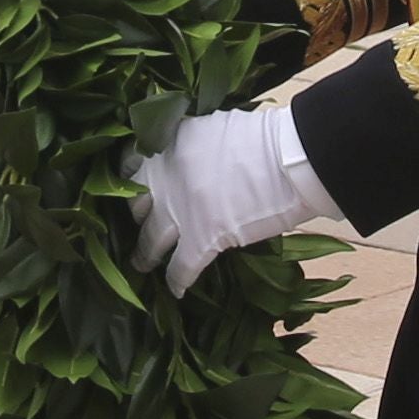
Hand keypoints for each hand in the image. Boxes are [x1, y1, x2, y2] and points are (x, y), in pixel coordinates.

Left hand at [128, 104, 337, 289]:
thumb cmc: (265, 138)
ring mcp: (180, 210)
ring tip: (142, 264)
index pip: (130, 164)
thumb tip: (189, 159)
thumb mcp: (213, 127)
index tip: (131, 189)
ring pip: (150, 240)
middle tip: (143, 225)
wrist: (288, 157)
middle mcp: (164, 177)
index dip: (129, 180)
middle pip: (136, 205)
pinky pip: (180, 268)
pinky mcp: (201, 238)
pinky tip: (177, 290)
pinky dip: (177, 281)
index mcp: (168, 144)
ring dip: (145, 255)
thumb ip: (191, 144)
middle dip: (138, 217)